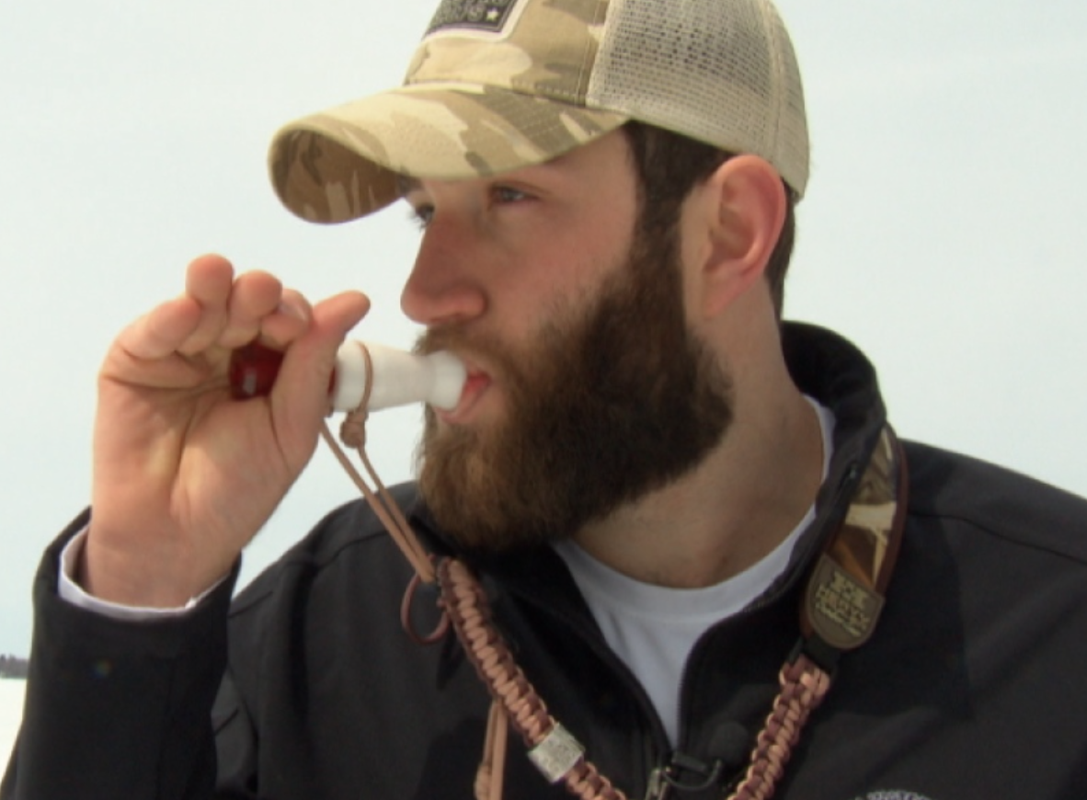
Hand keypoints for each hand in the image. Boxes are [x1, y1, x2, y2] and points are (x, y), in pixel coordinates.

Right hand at [83, 254, 368, 606]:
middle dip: (258, 296)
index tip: (298, 326)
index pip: (288, 320)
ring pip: (204, 304)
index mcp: (273, 366)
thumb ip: (315, 362)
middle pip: (248, 303)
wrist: (176, 534)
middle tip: (263, 297)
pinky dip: (171, 316)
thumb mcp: (291, 426)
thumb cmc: (242, 486)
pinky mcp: (135, 359)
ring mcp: (182, 351)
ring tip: (220, 279)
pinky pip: (154, 329)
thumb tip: (357, 298)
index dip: (294, 315)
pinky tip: (187, 311)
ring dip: (216, 290)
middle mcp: (229, 350)